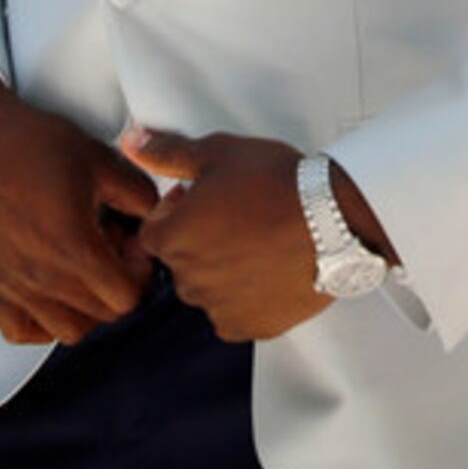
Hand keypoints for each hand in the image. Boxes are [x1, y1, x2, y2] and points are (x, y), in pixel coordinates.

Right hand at [0, 75, 155, 343]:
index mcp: (73, 246)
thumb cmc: (31, 144)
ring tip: (84, 272)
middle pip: (104, 315)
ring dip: (87, 308)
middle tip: (110, 251)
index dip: (140, 273)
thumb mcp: (100, 160)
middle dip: (118, 285)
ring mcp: (15, 284)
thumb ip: (139, 194)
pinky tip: (50, 291)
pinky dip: (41, 322)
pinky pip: (20, 331)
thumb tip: (155, 217)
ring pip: (68, 330)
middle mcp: (43, 274)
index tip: (131, 248)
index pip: (127, 297)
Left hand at [124, 127, 331, 342]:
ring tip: (257, 242)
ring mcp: (221, 307)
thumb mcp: (217, 154)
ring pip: (208, 289)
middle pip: (180, 261)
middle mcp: (190, 280)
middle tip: (236, 216)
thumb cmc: (278, 185)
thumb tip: (133, 143)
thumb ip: (168, 153)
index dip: (175, 212)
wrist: (334, 221)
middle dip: (198, 241)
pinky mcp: (253, 325)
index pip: (152, 232)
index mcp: (172, 239)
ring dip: (221, 270)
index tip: (202, 200)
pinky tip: (267, 270)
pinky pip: (235, 314)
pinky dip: (245, 298)